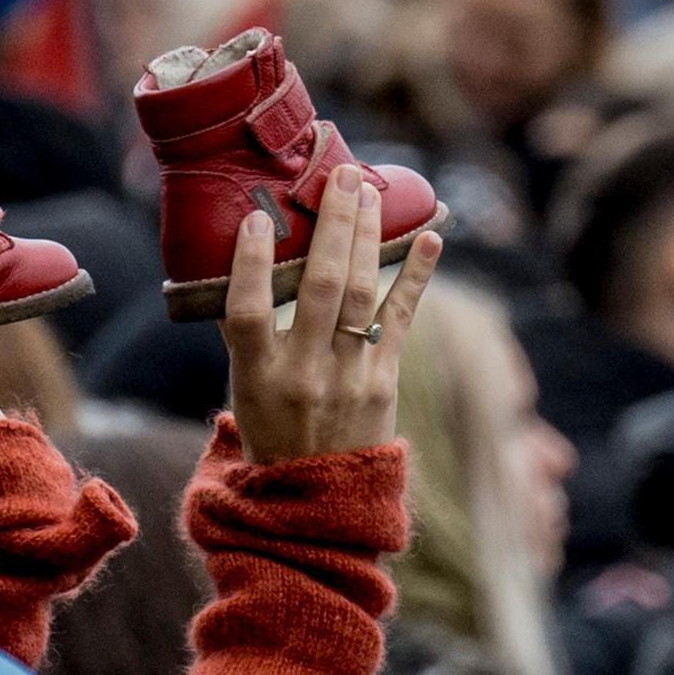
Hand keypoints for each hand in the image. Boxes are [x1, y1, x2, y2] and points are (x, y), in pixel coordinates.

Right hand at [223, 163, 442, 463]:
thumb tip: (250, 256)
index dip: (251, 263)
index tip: (259, 217)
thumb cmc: (273, 426)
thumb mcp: (244, 386)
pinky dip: (416, 276)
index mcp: (257, 376)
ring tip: (367, 193)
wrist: (317, 498)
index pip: (248, 312)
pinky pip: (401, 320)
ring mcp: (348, 378)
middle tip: (339, 177)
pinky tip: (429, 237)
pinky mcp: (384, 381)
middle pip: (318, 288)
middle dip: (331, 227)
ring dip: (367, 238)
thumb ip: (248, 332)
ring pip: (360, 296)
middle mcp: (304, 375)